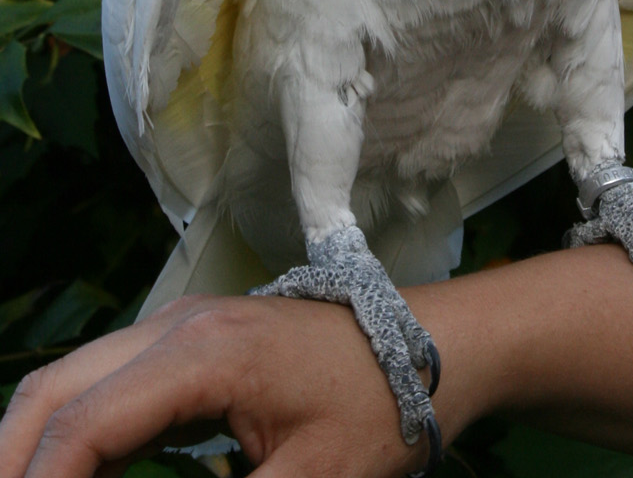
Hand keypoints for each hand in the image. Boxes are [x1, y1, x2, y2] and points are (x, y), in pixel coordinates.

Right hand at [0, 291, 435, 477]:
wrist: (434, 348)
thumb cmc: (379, 412)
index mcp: (200, 354)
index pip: (83, 425)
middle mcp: (175, 327)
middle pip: (54, 391)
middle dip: (12, 462)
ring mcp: (178, 329)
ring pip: (71, 383)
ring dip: (36, 447)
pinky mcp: (188, 346)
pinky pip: (105, 387)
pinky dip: (74, 435)